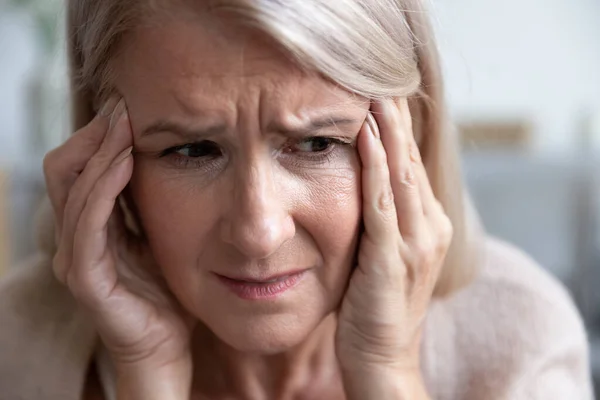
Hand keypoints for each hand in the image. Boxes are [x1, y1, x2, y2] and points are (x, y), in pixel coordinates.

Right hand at [43, 97, 192, 397]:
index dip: (97, 135)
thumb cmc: (165, 289)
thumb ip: (145, 203)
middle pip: (65, 170)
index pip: (77, 167)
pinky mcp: (87, 281)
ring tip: (125, 124)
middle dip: (94, 135)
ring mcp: (76, 260)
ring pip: (73, 192)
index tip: (129, 107)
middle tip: (125, 107)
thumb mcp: (157, 235)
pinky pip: (87, 227)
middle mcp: (73, 239)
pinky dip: (102, 190)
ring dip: (100, 153)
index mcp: (89, 226)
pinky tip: (124, 163)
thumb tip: (155, 155)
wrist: (167, 344)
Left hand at [336, 99, 451, 391]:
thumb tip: (362, 185)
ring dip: (388, 131)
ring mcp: (413, 244)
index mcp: (428, 226)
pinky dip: (375, 166)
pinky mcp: (391, 259)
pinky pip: (381, 203)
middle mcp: (429, 229)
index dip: (399, 131)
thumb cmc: (376, 306)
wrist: (381, 358)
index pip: (412, 166)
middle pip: (411, 162)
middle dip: (396, 120)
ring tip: (373, 94)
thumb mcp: (384, 255)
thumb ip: (382, 220)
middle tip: (378, 80)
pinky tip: (366, 137)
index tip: (381, 96)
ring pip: (401, 175)